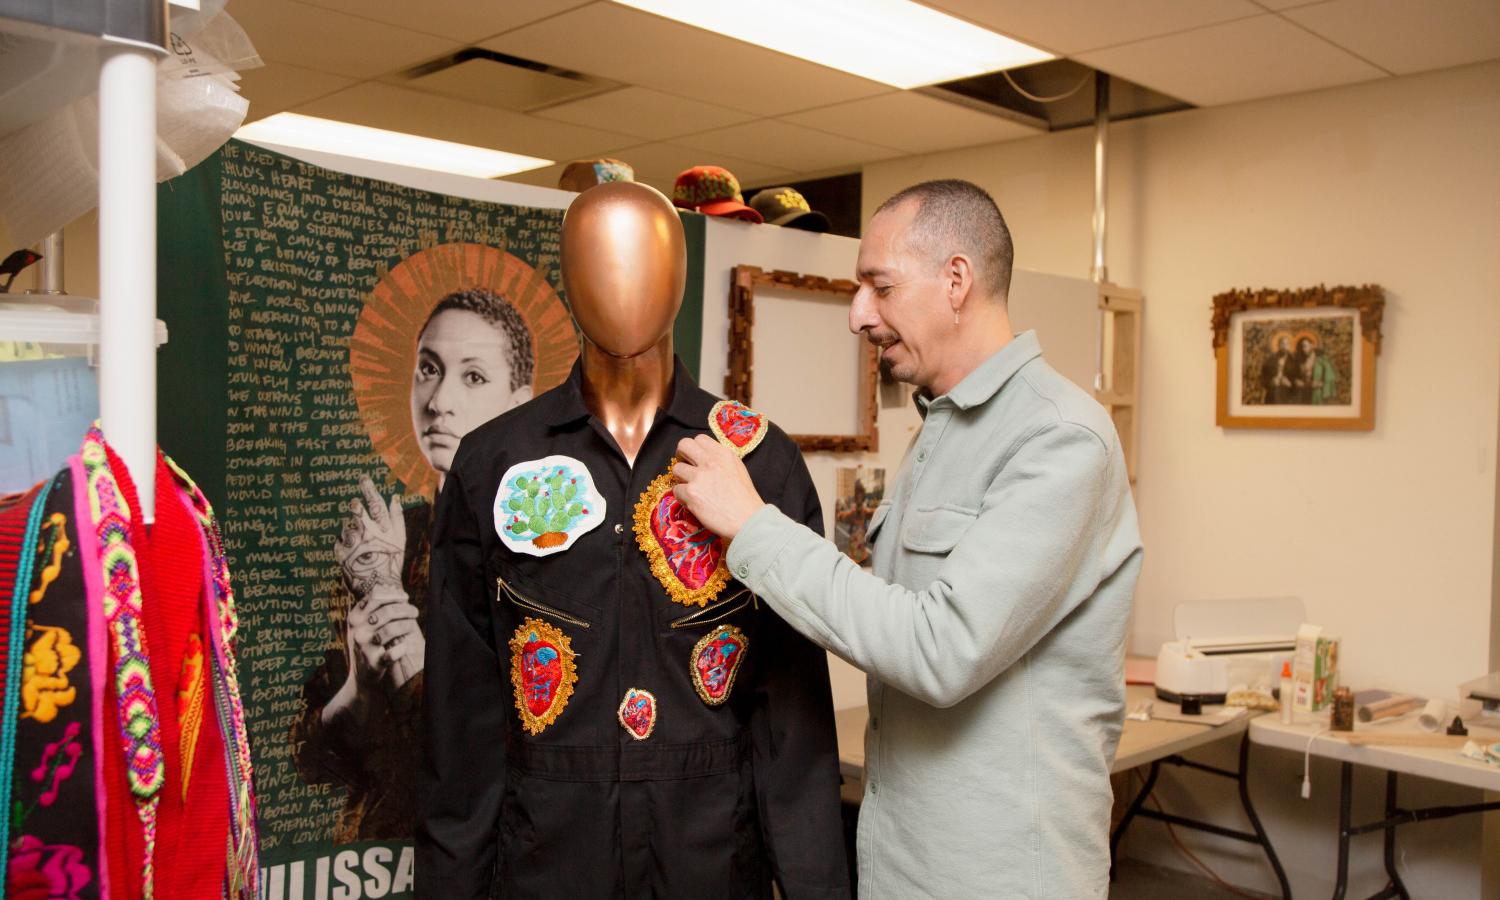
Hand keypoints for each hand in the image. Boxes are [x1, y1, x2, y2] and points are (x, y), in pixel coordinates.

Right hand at [322, 583, 422, 727]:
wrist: (361, 679)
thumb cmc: (368, 645)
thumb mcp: (364, 625)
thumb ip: (375, 608)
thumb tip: (396, 590)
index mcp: (353, 618)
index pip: (375, 598)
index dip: (392, 595)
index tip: (405, 597)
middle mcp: (356, 631)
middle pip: (386, 612)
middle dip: (405, 609)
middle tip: (415, 612)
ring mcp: (364, 648)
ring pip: (391, 629)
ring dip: (406, 626)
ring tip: (413, 625)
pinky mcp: (373, 663)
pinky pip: (391, 654)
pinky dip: (401, 649)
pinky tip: (405, 646)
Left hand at [334, 476, 405, 597]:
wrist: (379, 590)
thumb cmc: (391, 564)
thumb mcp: (400, 540)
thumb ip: (397, 517)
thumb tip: (394, 497)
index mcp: (384, 529)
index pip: (375, 503)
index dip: (369, 489)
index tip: (362, 477)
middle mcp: (368, 533)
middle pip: (356, 509)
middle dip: (354, 505)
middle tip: (355, 505)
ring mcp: (353, 543)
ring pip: (346, 526)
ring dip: (351, 532)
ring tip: (360, 546)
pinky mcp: (341, 553)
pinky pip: (339, 542)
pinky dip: (344, 545)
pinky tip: (353, 554)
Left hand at [671, 434, 765, 541]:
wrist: (748, 520)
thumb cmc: (745, 498)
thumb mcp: (737, 469)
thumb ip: (721, 461)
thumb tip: (704, 458)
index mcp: (723, 453)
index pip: (700, 439)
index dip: (695, 449)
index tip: (696, 459)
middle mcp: (710, 461)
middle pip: (683, 445)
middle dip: (681, 456)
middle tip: (686, 468)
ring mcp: (699, 476)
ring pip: (676, 469)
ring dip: (681, 479)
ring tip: (691, 489)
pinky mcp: (691, 493)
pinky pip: (676, 490)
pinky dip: (682, 498)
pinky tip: (694, 503)